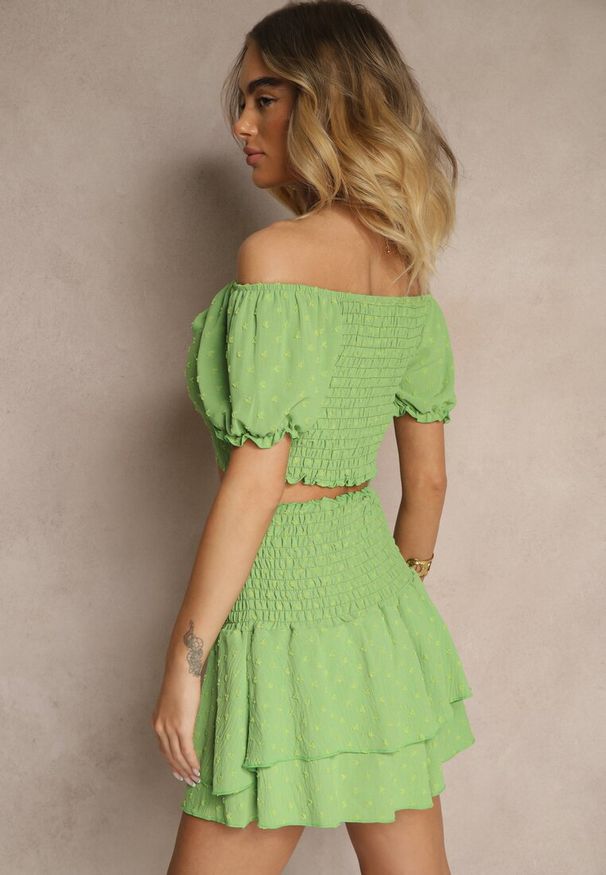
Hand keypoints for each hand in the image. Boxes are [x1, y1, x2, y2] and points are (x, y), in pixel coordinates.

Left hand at [151, 662, 201, 786]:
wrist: (181, 671)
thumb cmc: (180, 681)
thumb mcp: (173, 702)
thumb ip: (176, 715)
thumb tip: (185, 722)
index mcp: (157, 722)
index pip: (163, 748)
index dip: (171, 762)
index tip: (178, 771)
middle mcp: (160, 728)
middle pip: (169, 755)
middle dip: (179, 769)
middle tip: (187, 780)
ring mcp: (170, 729)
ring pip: (178, 756)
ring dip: (187, 769)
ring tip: (195, 778)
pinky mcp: (182, 727)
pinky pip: (187, 750)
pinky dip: (192, 762)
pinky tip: (198, 769)